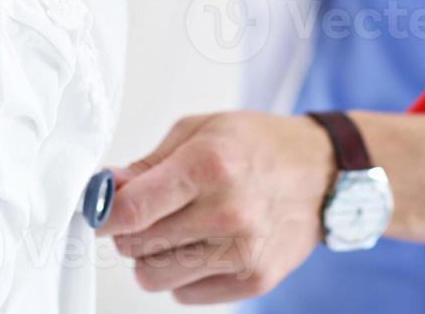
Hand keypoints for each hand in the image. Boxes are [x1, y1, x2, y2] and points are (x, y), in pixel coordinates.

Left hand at [98, 110, 334, 303]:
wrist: (322, 173)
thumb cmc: (260, 145)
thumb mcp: (200, 130)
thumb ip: (147, 163)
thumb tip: (105, 190)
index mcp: (208, 165)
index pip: (131, 210)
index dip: (105, 214)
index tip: (103, 211)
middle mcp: (226, 212)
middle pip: (136, 247)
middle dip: (129, 231)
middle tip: (147, 213)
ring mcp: (242, 251)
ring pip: (154, 277)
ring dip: (154, 256)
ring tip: (179, 229)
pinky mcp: (253, 280)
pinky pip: (184, 294)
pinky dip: (184, 274)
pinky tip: (205, 246)